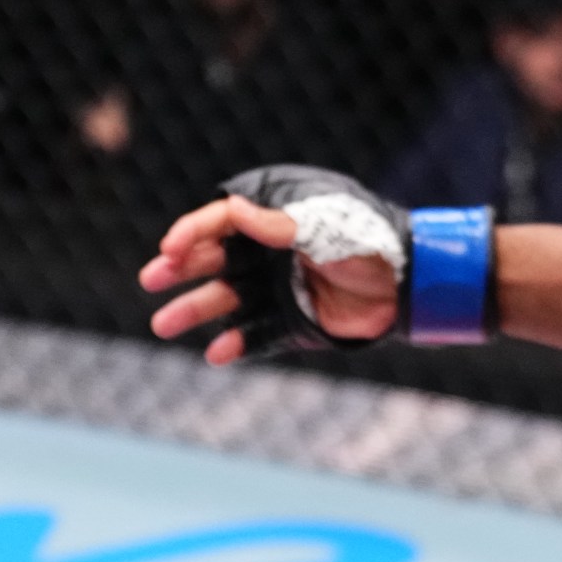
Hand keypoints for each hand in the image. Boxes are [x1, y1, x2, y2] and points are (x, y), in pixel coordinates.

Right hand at [141, 194, 397, 364]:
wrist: (411, 285)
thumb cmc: (369, 241)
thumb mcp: (323, 226)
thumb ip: (277, 224)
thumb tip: (232, 208)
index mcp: (275, 220)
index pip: (221, 221)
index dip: (191, 233)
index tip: (169, 250)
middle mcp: (269, 253)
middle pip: (213, 260)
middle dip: (179, 270)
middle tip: (150, 281)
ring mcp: (278, 288)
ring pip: (226, 299)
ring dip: (195, 310)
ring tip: (163, 325)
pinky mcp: (292, 323)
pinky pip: (255, 335)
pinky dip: (235, 344)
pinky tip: (216, 353)